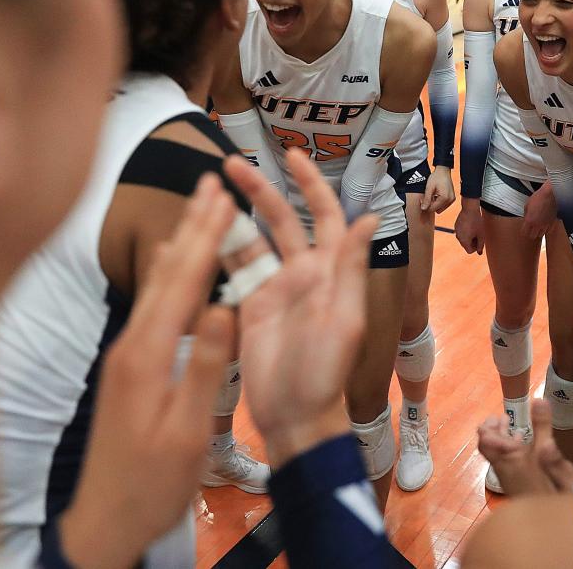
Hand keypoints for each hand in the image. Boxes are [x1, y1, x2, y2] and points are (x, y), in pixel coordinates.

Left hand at [61, 175, 237, 568]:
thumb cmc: (152, 481)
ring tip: (199, 209)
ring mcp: (127, 355)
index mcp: (148, 355)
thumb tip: (224, 306)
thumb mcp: (186, 430)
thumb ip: (204, 367)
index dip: (206, 236)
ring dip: (181, 243)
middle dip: (192, 225)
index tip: (225, 195)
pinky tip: (172, 267)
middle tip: (211, 182)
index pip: (183, 282)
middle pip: (165, 272)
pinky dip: (169, 274)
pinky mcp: (129, 367)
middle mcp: (132, 344)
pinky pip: (152, 305)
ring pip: (156, 285)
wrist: (105, 519)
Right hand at [225, 150, 376, 466]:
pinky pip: (234, 270)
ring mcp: (273, 289)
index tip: (291, 155)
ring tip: (209, 189)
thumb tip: (370, 217)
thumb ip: (351, 267)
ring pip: (253, 240)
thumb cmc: (326, 372)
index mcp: (331, 271)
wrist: (295, 416)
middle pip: (281, 220)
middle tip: (229, 163)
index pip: (323, 215)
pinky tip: (202, 228)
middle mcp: (302, 273)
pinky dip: (219, 247)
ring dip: (235, 214)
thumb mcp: (344, 318)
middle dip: (259, 189)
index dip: (310, 184)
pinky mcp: (249, 307)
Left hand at [422, 165, 455, 212]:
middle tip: (427, 196)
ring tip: (432, 195)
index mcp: (444, 198)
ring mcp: (452, 200)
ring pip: (440, 209)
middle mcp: (450, 200)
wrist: (443, 171)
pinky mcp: (452, 199)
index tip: (423, 199)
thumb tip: (423, 208)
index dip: (426, 206)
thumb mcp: (429, 188)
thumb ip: (427, 199)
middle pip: (437, 210)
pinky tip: (436, 195)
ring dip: (435, 204)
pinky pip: (443, 205)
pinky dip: (439, 202)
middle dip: (431, 205)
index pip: (433, 209)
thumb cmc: (436, 177)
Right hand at [455, 199, 484, 254]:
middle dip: (472, 242)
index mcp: (464, 241)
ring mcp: (456, 231)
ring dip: (469, 237)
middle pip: (466, 245)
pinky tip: (471, 225)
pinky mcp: (456, 226)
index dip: (476, 248)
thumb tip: (479, 253)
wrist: (470, 209)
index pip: (469, 251)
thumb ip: (481, 245)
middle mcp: (458, 237)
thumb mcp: (481, 235)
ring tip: (475, 229)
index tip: (480, 241)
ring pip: (463, 239)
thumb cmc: (477, 222)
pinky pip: (461, 232)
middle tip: (479, 234)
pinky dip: (466, 231)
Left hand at [477, 400, 572, 495]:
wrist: (552, 523)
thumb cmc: (551, 486)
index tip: (498, 416)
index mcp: (508, 459)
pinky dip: (512, 450)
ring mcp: (511, 479)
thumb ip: (542, 427)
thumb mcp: (549, 453)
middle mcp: (504, 469)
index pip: (486, 441)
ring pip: (499, 455)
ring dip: (503, 440)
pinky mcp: (519, 486)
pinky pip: (509, 463)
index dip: (488, 427)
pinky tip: (525, 446)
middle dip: (494, 431)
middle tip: (502, 417)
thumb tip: (539, 400)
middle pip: (489, 448)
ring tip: (511, 425)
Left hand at [521, 182, 556, 239]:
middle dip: (531, 233)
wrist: (551, 194)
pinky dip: (546, 229)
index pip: (524, 233)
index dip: (524, 231)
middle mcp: (538, 225)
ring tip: (538, 226)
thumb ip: (526, 215)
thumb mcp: (527, 205)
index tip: (525, 229)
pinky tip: (545, 224)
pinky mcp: (553, 223)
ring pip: (541, 234)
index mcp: (529, 220)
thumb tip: (526, 219)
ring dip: (539, 231)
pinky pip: (549, 231)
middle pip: (533, 236)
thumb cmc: (538, 197)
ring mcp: (546, 225)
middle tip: (531, 228)